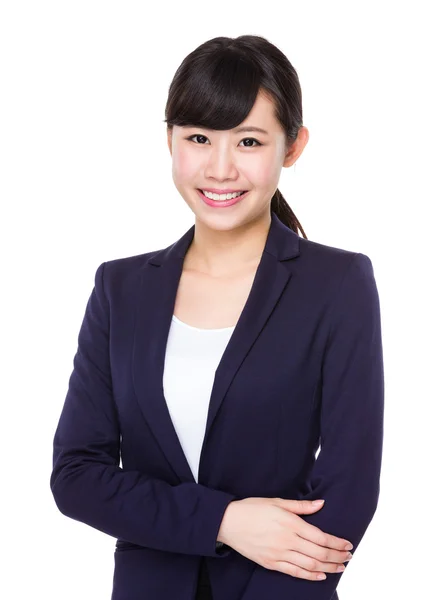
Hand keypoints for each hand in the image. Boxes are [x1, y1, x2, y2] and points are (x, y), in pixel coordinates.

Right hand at [217, 497, 352, 580]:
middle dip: (336, 556)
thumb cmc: (252, 508)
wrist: (228, 522)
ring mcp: (278, 554)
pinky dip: (309, 575)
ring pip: (310, 565)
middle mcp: (286, 541)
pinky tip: (320, 575)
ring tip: (340, 567)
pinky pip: (294, 572)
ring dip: (328, 567)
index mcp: (290, 523)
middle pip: (318, 553)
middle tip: (348, 557)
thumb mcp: (277, 501)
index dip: (336, 542)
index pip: (320, 537)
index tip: (347, 544)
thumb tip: (321, 504)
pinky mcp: (271, 563)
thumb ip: (301, 506)